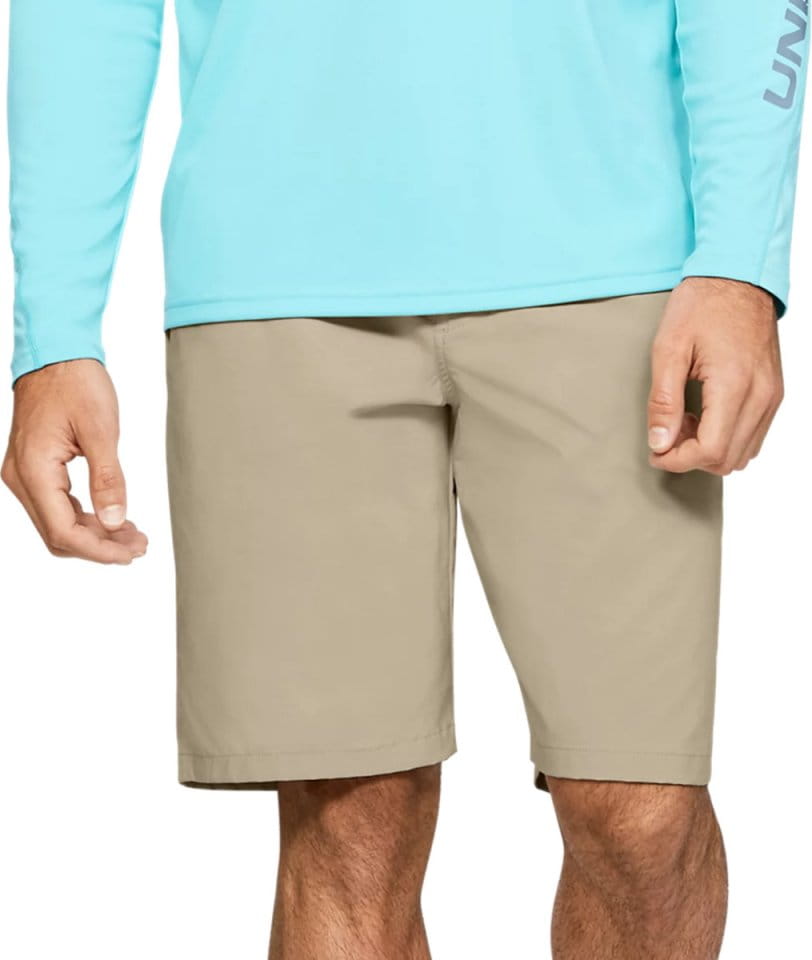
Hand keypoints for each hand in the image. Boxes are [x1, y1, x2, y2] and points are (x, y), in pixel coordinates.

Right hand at [2, 359, 147, 562]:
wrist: (56, 352)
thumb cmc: (76, 383)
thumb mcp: (101, 430)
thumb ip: (108, 479)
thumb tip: (116, 521)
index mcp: (33, 470)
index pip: (63, 531)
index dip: (99, 550)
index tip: (131, 553)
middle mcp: (21, 477)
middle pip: (58, 534)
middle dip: (100, 546)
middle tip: (140, 546)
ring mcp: (24, 474)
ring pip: (58, 523)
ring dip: (96, 534)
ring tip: (134, 537)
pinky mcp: (34, 468)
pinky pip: (57, 505)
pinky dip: (87, 517)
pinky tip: (116, 519)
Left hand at [648, 277, 783, 474]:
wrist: (738, 276)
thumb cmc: (701, 305)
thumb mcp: (668, 349)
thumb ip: (663, 401)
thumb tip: (659, 443)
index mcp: (734, 384)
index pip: (711, 450)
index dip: (678, 460)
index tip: (656, 452)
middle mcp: (761, 394)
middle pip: (728, 460)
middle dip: (692, 457)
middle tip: (666, 433)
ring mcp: (772, 394)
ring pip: (744, 453)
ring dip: (710, 449)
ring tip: (684, 421)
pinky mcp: (774, 391)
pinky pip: (754, 434)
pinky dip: (727, 437)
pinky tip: (704, 415)